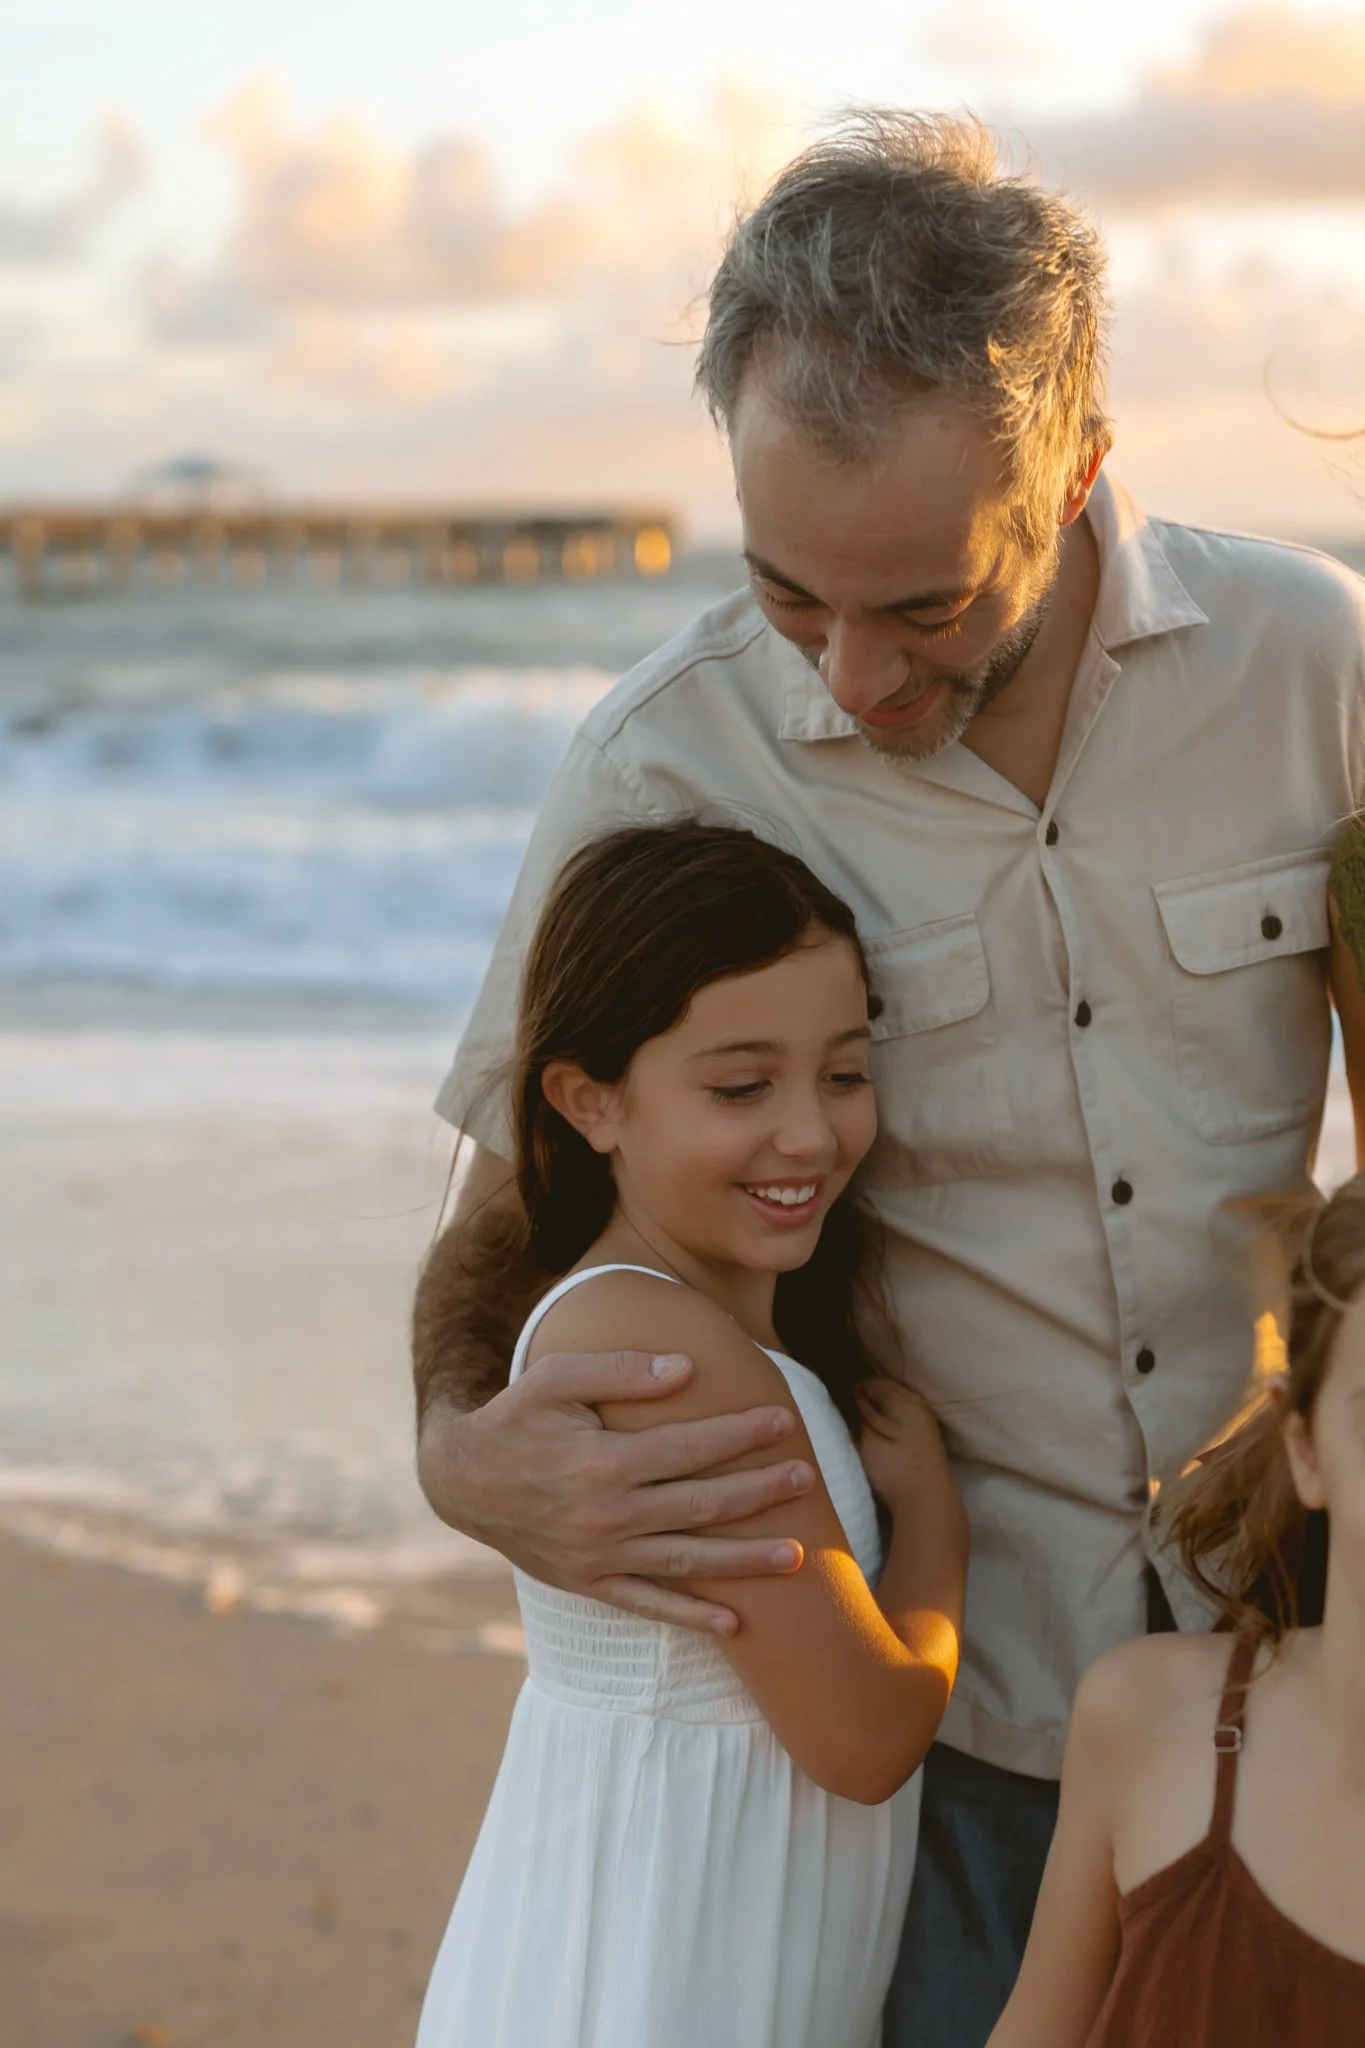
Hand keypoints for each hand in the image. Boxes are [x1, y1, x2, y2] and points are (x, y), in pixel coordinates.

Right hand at [418, 1350, 813, 1634]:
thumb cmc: (515, 1418)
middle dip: (759, 1491)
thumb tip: (687, 1369)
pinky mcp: (589, 1582)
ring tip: (798, 1556)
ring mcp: (599, 1556)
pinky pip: (648, 1604)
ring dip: (745, 1559)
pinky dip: (690, 1617)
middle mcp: (606, 1515)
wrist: (462, 1481)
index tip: (782, 1418)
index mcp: (602, 1462)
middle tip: (807, 1476)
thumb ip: (621, 1371)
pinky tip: (735, 1625)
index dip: (739, 1433)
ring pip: (687, 1560)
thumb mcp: (555, 1378)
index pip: (689, 1448)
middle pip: (700, 1505)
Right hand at [856, 1375, 955, 1518]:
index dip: (852, 1386)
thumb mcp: (870, 1436)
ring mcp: (925, 1424)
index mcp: (906, 1398)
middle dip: (865, 1398)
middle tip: (842, 1410)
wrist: (928, 1502)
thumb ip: (861, 1411)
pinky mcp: (925, 1441)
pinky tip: (874, 1435)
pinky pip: (900, 1422)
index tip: (834, 1396)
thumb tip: (854, 1391)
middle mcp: (919, 1406)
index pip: (873, 1381)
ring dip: (875, 1412)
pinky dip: (886, 1424)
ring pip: (893, 1409)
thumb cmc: (896, 1466)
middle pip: (886, 1393)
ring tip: (854, 1423)